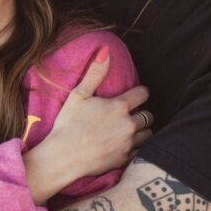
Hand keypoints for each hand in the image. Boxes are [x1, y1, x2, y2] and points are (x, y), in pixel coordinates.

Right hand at [45, 47, 152, 182]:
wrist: (62, 157)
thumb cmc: (67, 125)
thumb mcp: (78, 95)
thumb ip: (95, 74)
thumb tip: (106, 51)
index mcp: (119, 106)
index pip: (143, 93)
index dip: (139, 93)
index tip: (134, 96)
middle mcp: (128, 124)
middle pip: (148, 115)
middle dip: (140, 113)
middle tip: (128, 115)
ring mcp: (128, 143)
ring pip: (148, 133)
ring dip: (141, 130)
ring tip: (128, 130)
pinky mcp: (125, 159)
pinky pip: (142, 151)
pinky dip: (138, 147)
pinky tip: (126, 145)